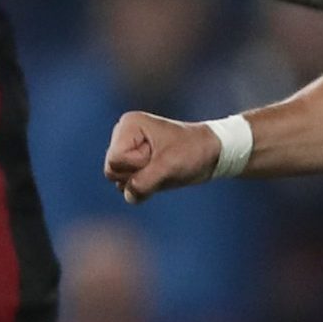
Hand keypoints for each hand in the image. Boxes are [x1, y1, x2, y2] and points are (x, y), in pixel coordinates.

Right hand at [104, 111, 221, 203]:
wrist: (211, 152)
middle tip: (160, 162)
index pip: (115, 160)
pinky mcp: (134, 164)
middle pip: (112, 171)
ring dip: (142, 181)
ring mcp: (128, 150)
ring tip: (162, 167)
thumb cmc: (192, 151)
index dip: (136, 165)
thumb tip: (129, 196)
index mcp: (129, 125)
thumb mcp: (169, 167)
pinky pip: (127, 185)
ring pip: (118, 180)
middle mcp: (123, 135)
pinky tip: (160, 175)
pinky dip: (144, 186)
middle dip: (137, 174)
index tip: (157, 155)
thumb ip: (144, 183)